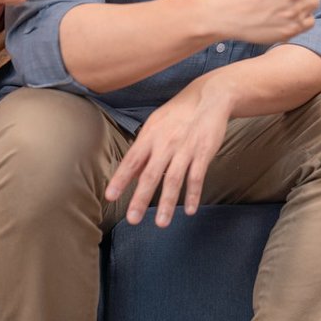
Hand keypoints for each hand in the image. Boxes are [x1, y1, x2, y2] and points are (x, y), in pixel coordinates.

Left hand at [104, 80, 230, 226]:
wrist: (210, 97)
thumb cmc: (179, 113)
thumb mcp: (156, 124)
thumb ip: (143, 148)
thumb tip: (129, 172)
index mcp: (150, 137)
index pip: (132, 161)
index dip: (120, 179)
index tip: (110, 197)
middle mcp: (165, 144)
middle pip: (150, 175)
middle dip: (141, 198)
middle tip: (133, 219)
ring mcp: (185, 149)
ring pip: (173, 179)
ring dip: (167, 203)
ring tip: (161, 223)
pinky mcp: (203, 152)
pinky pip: (197, 176)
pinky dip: (193, 194)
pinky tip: (189, 210)